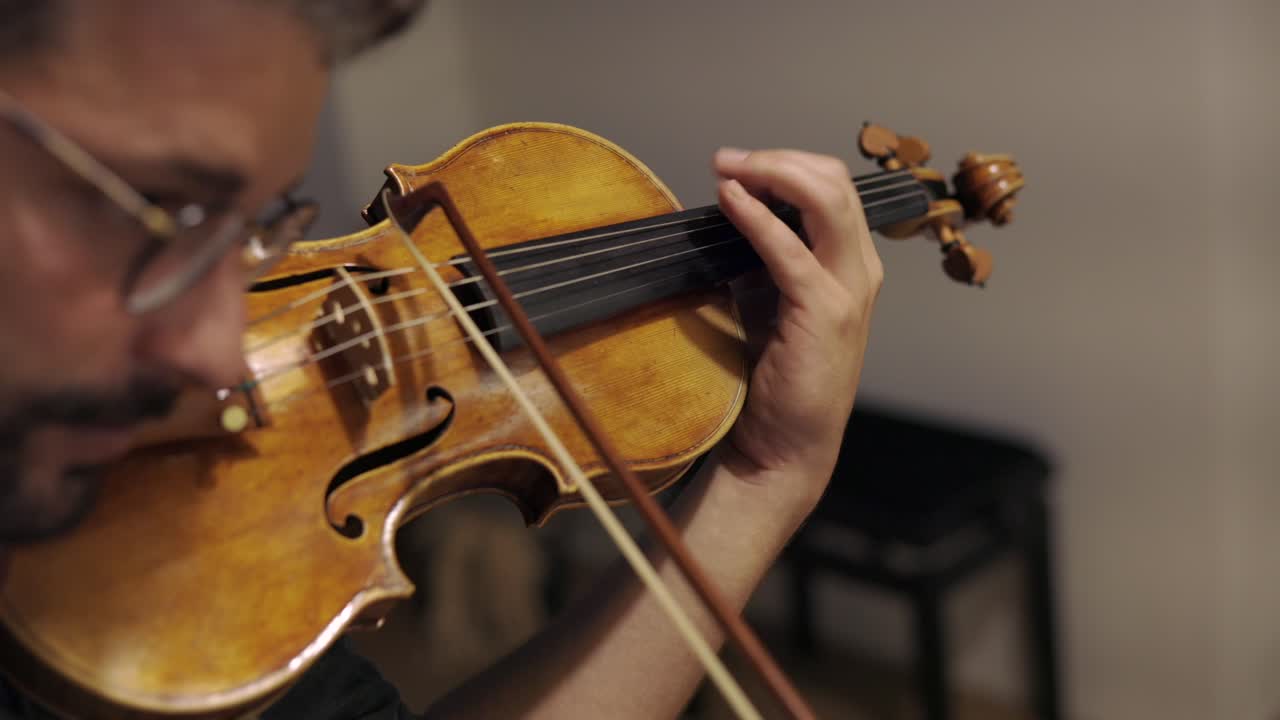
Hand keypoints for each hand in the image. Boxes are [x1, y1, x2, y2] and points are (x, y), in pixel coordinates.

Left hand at [711, 147, 882, 509]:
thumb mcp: (768, 301)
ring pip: (827, 200)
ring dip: (773, 174)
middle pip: (834, 181)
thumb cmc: (776, 377)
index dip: (784, 164)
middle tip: (727, 159)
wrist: (784, 445)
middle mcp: (859, 270)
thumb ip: (761, 258)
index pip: (831, 187)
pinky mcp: (825, 313)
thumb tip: (728, 211)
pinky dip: (759, 218)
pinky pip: (792, 249)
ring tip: (728, 170)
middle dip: (777, 160)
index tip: (733, 164)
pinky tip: (731, 201)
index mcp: (849, 263)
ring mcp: (848, 290)